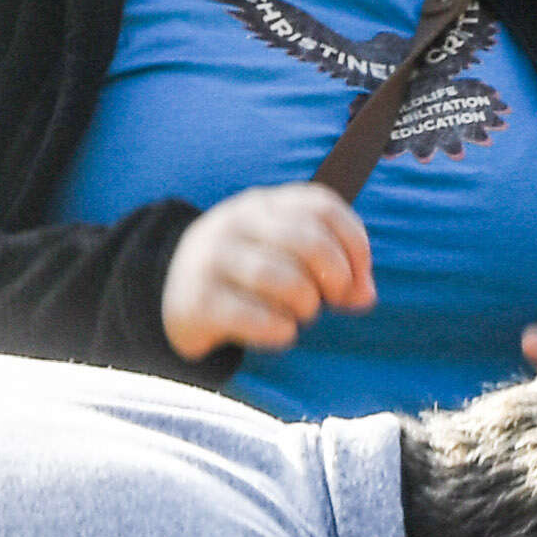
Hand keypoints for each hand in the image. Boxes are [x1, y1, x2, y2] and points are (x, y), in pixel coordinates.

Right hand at [162, 184, 374, 359]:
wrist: (172, 295)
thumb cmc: (247, 276)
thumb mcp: (284, 254)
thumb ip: (330, 263)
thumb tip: (365, 294)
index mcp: (263, 204)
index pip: (324, 206)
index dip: (355, 245)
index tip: (358, 279)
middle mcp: (236, 222)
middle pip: (311, 243)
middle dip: (337, 280)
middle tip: (333, 300)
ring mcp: (213, 258)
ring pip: (287, 282)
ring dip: (307, 307)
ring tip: (298, 314)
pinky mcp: (201, 300)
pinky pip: (261, 319)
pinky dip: (281, 331)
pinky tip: (279, 331)